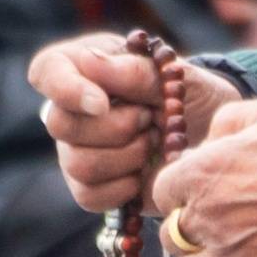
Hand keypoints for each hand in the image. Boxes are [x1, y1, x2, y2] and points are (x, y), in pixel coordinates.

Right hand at [29, 33, 240, 212]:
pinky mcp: (88, 187)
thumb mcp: (173, 74)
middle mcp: (70, 109)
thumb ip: (134, 70)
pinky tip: (146, 171)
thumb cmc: (188, 93)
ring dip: (128, 156)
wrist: (210, 136)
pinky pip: (90, 195)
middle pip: (60, 125)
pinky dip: (127, 186)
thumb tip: (88, 61)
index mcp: (84, 66)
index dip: (67, 89)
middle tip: (151, 118)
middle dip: (117, 127)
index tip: (102, 102)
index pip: (47, 71)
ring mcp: (75, 150)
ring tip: (154, 142)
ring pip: (78, 164)